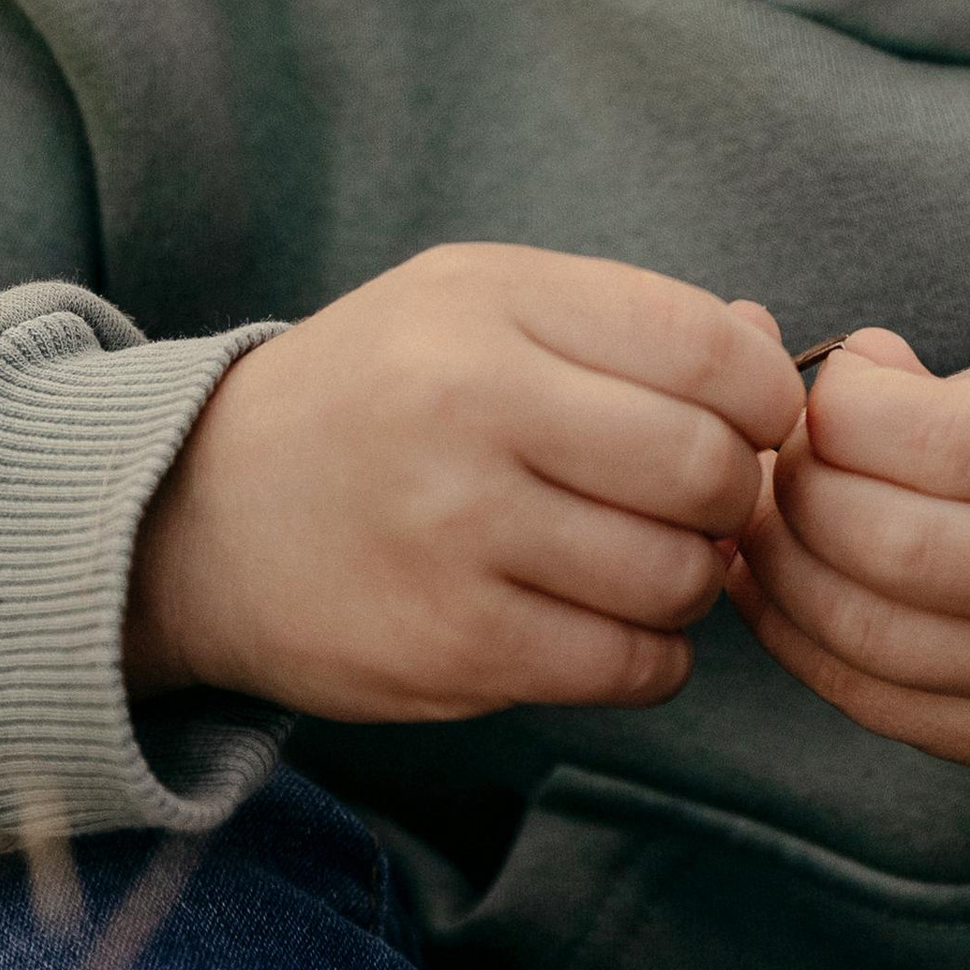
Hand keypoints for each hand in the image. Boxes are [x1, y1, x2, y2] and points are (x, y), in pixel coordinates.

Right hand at [124, 246, 802, 720]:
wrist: (196, 515)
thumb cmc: (372, 397)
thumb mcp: (476, 304)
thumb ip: (625, 318)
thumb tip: (774, 348)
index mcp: (491, 304)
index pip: (709, 349)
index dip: (767, 396)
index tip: (752, 421)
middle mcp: (472, 408)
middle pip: (706, 467)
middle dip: (735, 495)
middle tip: (703, 503)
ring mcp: (458, 534)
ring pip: (677, 576)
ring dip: (694, 582)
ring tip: (648, 561)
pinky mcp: (451, 646)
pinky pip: (625, 666)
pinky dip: (652, 656)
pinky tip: (614, 625)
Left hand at [728, 329, 969, 819]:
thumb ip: (966, 380)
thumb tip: (848, 375)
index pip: (948, 440)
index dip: (847, 407)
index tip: (830, 389)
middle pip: (893, 543)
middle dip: (801, 485)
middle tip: (787, 450)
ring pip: (864, 632)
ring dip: (779, 563)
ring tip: (765, 511)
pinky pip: (868, 698)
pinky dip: (794, 634)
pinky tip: (768, 581)